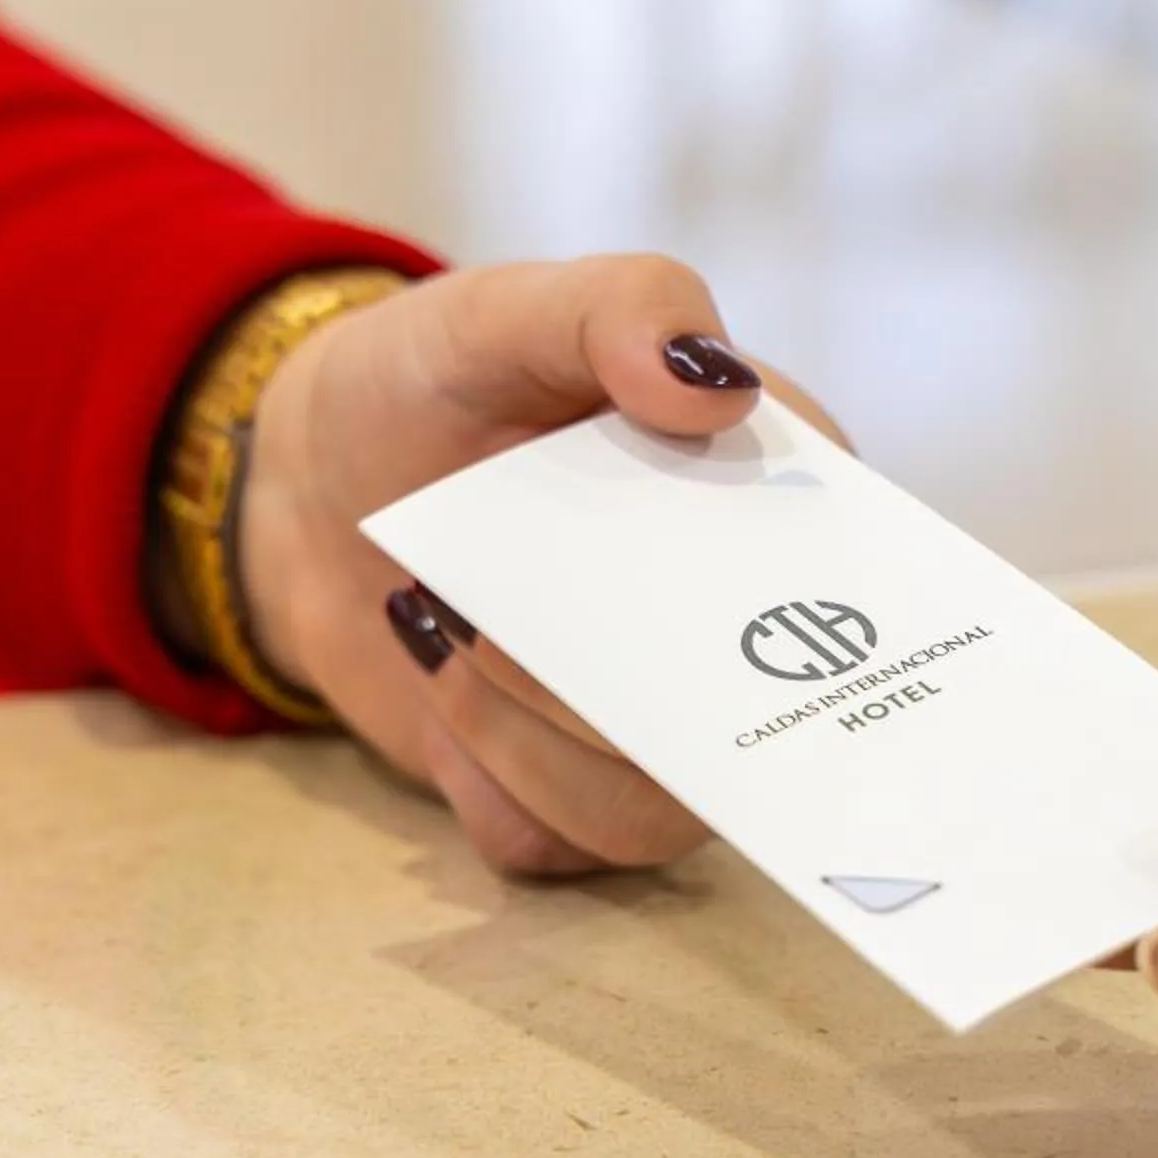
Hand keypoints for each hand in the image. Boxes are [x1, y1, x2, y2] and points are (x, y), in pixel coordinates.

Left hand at [238, 255, 844, 874]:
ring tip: (436, 629)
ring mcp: (655, 727)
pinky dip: (483, 781)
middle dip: (604, 692)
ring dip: (526, 744)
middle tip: (484, 613)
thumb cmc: (433, 380)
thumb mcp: (509, 312)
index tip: (694, 600)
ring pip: (649, 815)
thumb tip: (720, 388)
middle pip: (749, 732)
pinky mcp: (566, 795)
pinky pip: (556, 847)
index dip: (802, 614)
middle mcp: (731, 633)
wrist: (308, 481)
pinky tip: (433, 687)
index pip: (849, 584)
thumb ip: (618, 310)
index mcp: (763, 503)